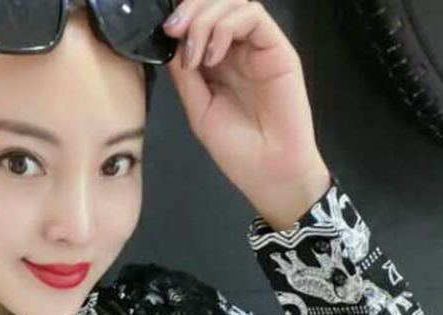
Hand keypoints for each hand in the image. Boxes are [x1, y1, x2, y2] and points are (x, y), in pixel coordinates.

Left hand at [163, 0, 330, 223]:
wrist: (268, 171)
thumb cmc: (237, 149)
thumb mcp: (199, 110)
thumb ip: (185, 77)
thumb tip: (170, 45)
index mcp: (218, 63)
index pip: (200, 21)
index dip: (182, 18)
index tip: (164, 33)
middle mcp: (238, 50)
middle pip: (215, 5)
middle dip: (190, 10)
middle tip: (174, 32)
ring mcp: (258, 48)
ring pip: (233, 4)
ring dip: (205, 20)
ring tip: (195, 56)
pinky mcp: (278, 49)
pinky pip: (254, 16)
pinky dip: (227, 27)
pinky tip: (214, 56)